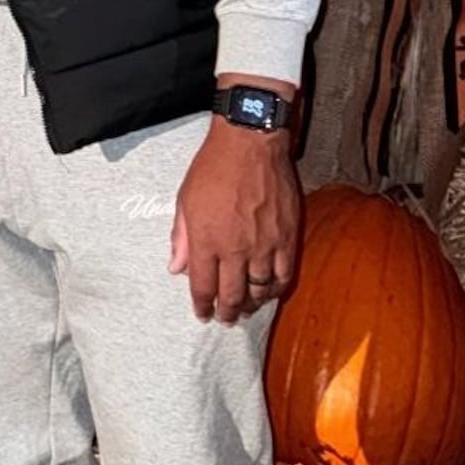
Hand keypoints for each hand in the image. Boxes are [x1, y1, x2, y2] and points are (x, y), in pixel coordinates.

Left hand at [170, 113, 300, 325]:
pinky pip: (284, 274)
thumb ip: (181, 238)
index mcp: (206, 241)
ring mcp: (264, 245)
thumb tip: (176, 269)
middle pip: (232, 295)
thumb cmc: (212, 168)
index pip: (203, 287)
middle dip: (227, 313)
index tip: (202, 314)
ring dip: (252, 305)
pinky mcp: (288, 237)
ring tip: (246, 309)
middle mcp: (235, 249)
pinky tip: (270, 292)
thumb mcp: (184, 201)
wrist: (250, 144)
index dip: (202, 306)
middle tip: (225, 319)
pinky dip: (276, 288)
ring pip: (260, 290)